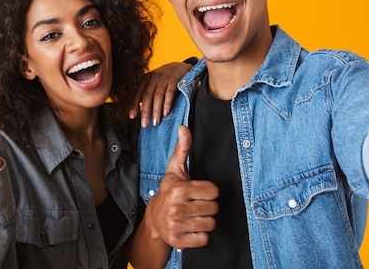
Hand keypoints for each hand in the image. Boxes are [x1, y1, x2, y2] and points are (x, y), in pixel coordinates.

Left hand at [129, 62, 191, 127]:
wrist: (180, 67)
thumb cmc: (164, 78)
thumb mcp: (153, 82)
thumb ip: (146, 93)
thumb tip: (138, 110)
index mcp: (145, 79)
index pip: (138, 93)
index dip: (134, 105)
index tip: (132, 117)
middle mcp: (153, 78)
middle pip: (147, 96)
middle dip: (145, 112)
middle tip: (145, 124)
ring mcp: (163, 78)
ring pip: (157, 96)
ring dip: (156, 111)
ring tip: (155, 122)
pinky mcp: (174, 80)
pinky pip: (169, 93)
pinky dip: (167, 104)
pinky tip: (165, 113)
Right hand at [144, 125, 218, 248]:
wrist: (154, 219)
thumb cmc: (169, 191)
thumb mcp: (175, 169)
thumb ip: (183, 148)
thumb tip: (184, 128)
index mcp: (179, 189)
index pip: (214, 191)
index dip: (209, 191)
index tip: (198, 192)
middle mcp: (176, 207)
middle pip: (214, 208)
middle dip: (208, 206)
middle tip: (196, 204)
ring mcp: (176, 225)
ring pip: (211, 224)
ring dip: (205, 221)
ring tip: (193, 216)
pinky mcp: (178, 241)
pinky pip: (204, 239)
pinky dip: (200, 235)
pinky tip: (191, 227)